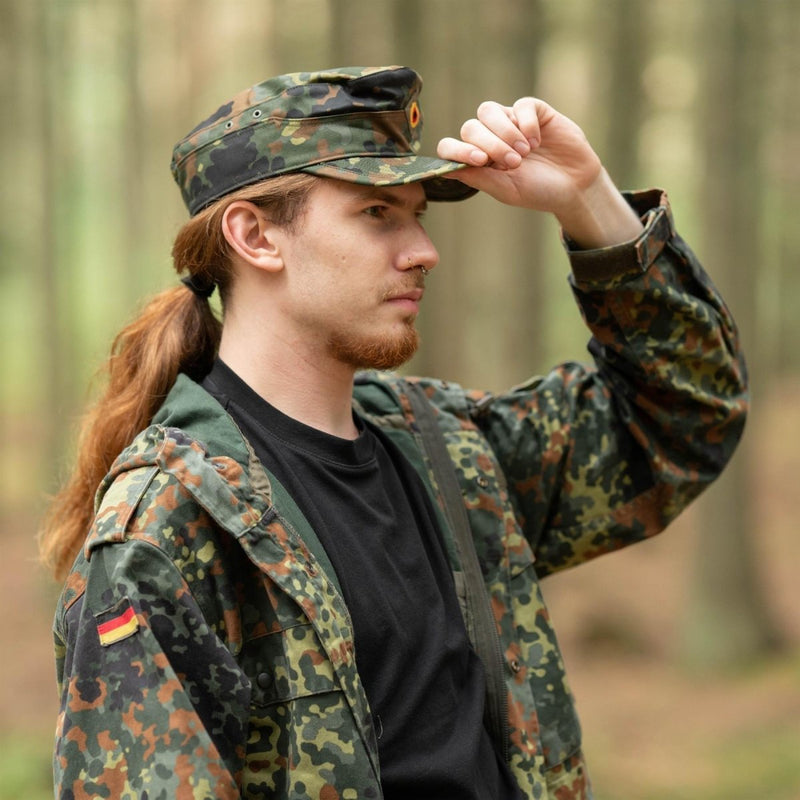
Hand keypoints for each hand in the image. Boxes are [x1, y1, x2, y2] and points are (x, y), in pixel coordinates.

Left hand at [437, 98, 643, 247]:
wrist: (574, 186)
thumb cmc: (538, 191)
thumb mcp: (506, 190)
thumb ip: (478, 178)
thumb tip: (448, 170)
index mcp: (478, 158)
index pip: (451, 147)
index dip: (458, 150)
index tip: (479, 160)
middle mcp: (489, 137)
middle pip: (470, 127)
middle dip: (490, 145)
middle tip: (514, 163)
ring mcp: (510, 121)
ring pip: (488, 111)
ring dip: (505, 132)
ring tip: (525, 153)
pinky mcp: (533, 110)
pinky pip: (520, 105)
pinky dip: (526, 123)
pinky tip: (537, 141)